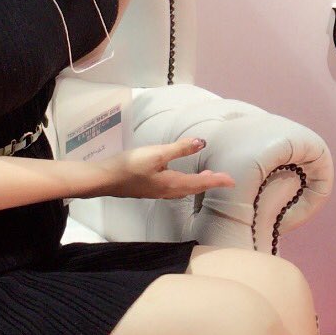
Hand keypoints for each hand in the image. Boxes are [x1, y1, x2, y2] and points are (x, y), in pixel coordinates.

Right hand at [105, 138, 235, 201]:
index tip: (232, 181)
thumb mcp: (157, 154)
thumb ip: (180, 148)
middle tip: (221, 178)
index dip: (217, 181)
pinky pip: (172, 188)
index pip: (200, 182)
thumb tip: (202, 143)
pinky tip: (177, 176)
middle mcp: (166, 191)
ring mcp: (156, 191)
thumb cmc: (130, 166)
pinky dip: (183, 182)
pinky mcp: (148, 189)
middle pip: (193, 188)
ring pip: (182, 188)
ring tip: (205, 176)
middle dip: (208, 183)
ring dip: (196, 183)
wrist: (104, 179)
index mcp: (172, 184)